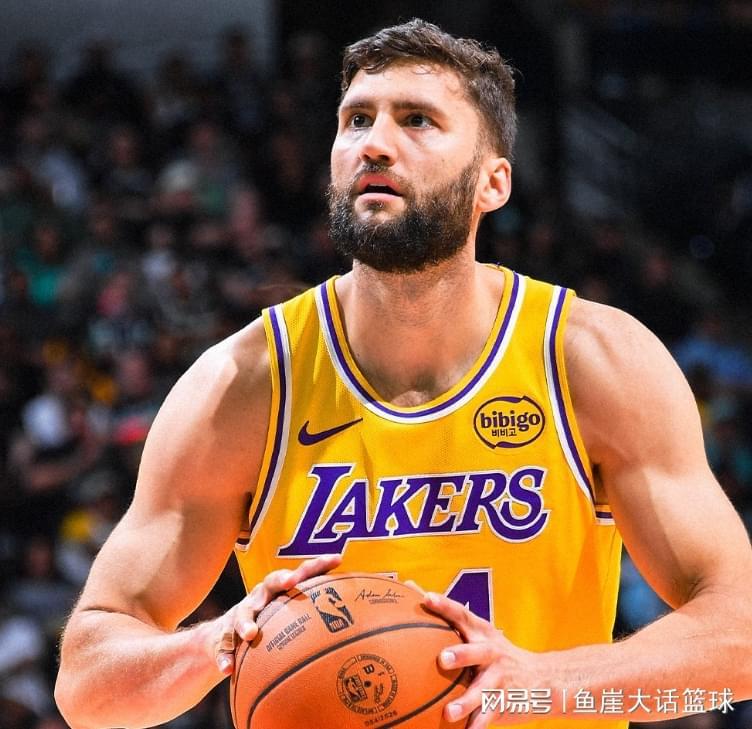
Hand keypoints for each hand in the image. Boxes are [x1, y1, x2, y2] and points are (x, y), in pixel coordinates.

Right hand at [211, 554, 341, 674]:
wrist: (219, 638)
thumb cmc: (265, 626)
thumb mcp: (285, 620)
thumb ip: (313, 622)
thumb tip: (355, 630)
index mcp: (279, 592)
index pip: (302, 573)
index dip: (318, 565)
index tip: (337, 559)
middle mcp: (260, 597)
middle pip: (269, 583)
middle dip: (280, 580)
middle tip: (290, 582)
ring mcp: (239, 614)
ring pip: (242, 614)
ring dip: (245, 623)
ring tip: (250, 634)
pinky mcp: (222, 636)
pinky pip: (223, 646)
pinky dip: (225, 657)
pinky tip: (228, 669)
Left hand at [423, 591, 535, 727]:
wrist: (542, 677)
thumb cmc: (493, 650)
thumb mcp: (477, 631)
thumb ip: (447, 615)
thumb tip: (409, 587)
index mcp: (481, 632)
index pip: (462, 614)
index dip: (445, 605)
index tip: (426, 598)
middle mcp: (492, 652)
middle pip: (477, 651)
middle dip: (462, 654)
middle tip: (442, 658)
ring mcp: (500, 678)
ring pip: (483, 690)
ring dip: (466, 701)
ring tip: (449, 713)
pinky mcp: (505, 702)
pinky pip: (489, 716)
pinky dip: (478, 725)